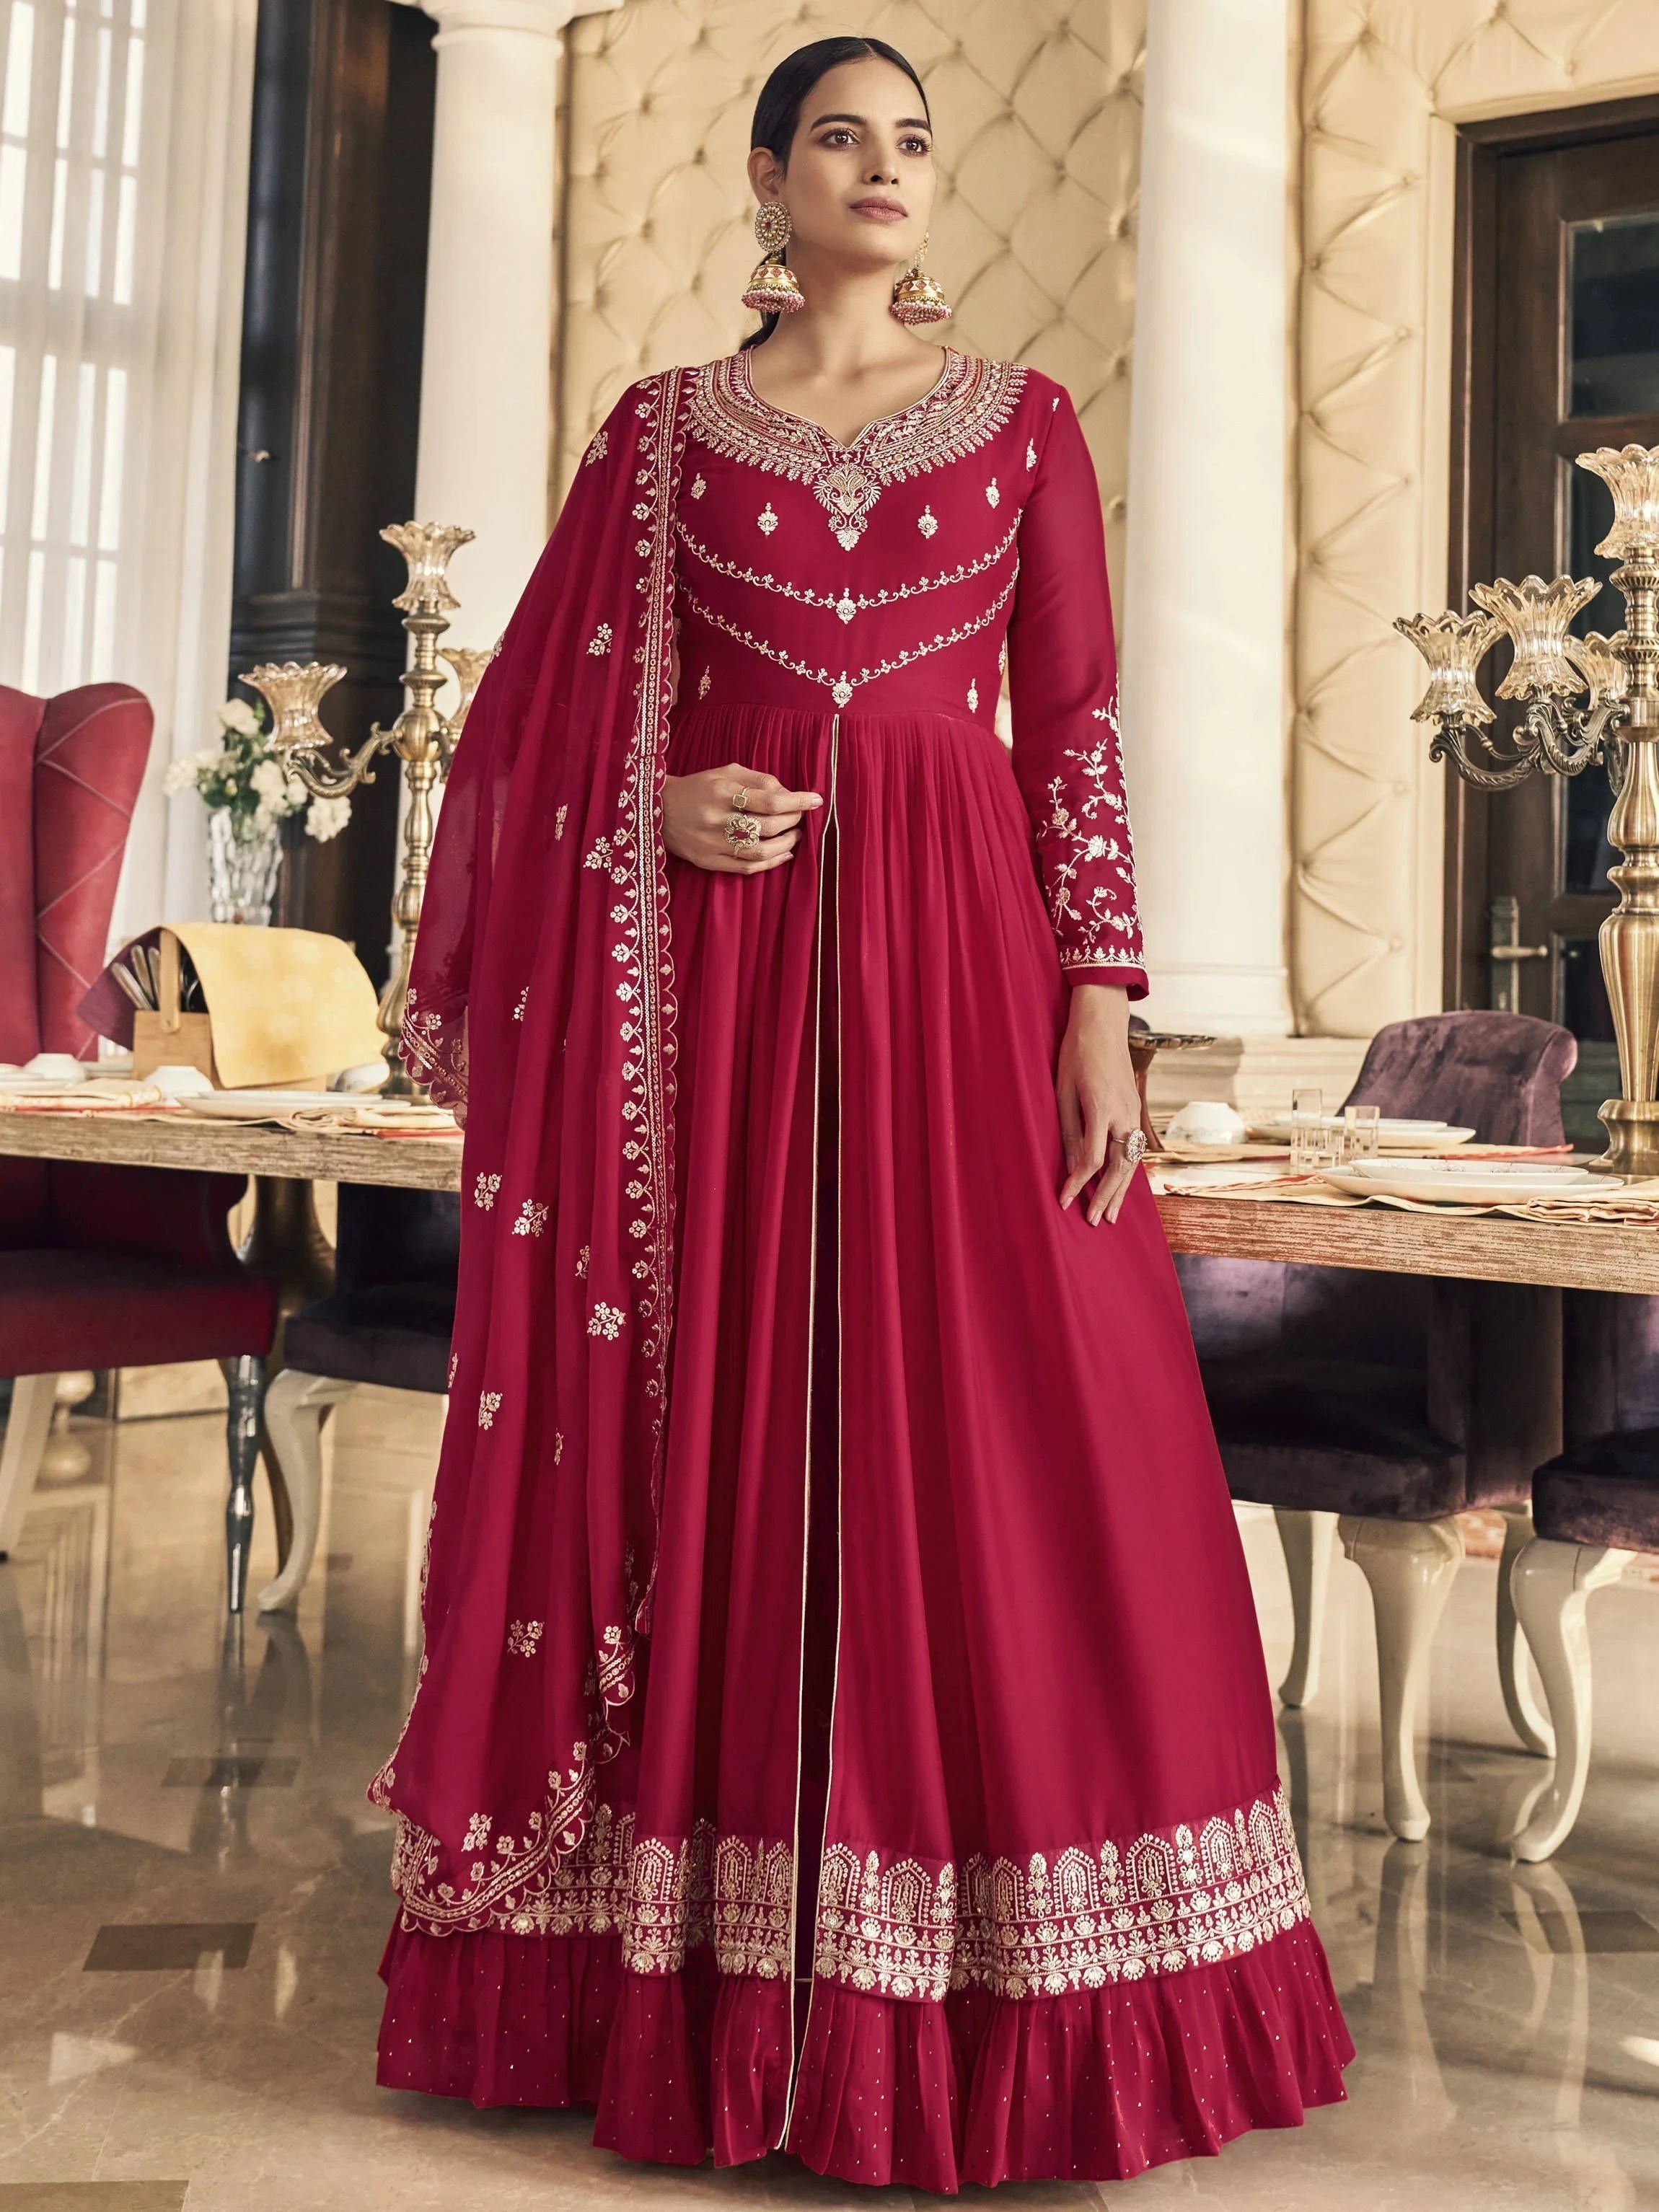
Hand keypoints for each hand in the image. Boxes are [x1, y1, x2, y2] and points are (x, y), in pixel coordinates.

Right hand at [663, 763, 822, 872]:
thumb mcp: (726, 772)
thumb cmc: (698, 787)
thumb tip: (790, 794)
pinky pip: (747, 868)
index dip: (797, 801)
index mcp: (722, 791)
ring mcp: (712, 844)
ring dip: (786, 844)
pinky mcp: (708, 862)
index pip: (770, 799)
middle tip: (801, 816)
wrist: (658, 811)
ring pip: (761, 851)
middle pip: (768, 826)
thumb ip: (759, 780)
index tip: (815, 800)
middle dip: (793, 821)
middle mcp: (717, 819)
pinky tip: (784, 853)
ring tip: (796, 835)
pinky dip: (771, 863)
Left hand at [1056, 983, 1142, 1225]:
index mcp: (1100, 1109)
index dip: (1077, 1185)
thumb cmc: (1075, 1054)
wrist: (1103, 1024)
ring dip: (1121, 1190)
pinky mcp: (1136, 1109)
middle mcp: (1123, 1114)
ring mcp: (1134, 1112)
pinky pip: (1136, 1148)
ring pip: (1131, 1161)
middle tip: (1095, 1222)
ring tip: (1112, 1215)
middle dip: (1106, 1197)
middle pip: (1118, 1167)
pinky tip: (1122, 1186)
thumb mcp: (1063, 1092)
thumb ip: (1070, 1132)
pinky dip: (1129, 1171)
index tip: (1063, 1203)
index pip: (1091, 1159)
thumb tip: (1074, 1168)